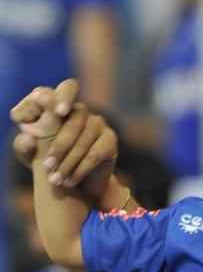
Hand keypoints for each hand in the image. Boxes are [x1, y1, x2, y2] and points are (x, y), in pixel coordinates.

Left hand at [11, 80, 117, 198]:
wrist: (73, 182)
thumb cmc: (48, 162)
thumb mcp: (30, 155)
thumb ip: (23, 145)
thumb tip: (29, 138)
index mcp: (59, 103)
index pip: (67, 89)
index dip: (64, 98)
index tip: (59, 112)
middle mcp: (81, 109)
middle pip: (74, 120)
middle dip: (59, 146)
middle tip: (47, 166)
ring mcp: (98, 123)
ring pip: (83, 140)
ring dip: (68, 163)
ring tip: (56, 180)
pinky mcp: (110, 139)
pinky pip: (94, 154)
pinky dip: (80, 170)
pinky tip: (70, 181)